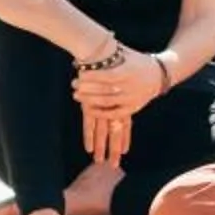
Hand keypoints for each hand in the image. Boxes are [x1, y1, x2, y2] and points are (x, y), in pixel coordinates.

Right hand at [73, 51, 167, 165]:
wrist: (103, 49)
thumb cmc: (113, 60)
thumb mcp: (122, 75)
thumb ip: (119, 86)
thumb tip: (118, 92)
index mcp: (125, 98)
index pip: (126, 123)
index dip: (124, 137)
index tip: (125, 150)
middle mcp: (116, 104)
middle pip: (116, 131)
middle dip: (114, 148)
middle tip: (114, 164)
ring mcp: (103, 105)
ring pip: (104, 131)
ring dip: (102, 147)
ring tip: (100, 161)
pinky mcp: (91, 104)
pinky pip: (91, 124)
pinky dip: (90, 136)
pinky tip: (89, 149)